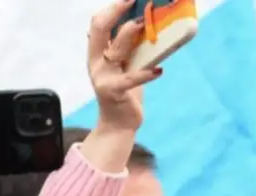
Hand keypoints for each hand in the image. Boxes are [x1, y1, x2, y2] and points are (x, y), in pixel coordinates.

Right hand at [88, 0, 161, 132]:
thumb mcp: (126, 63)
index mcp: (97, 54)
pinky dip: (146, 73)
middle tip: (135, 0)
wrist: (119, 123)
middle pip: (99, 29)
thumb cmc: (126, 91)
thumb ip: (129, 46)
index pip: (97, 24)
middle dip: (117, 11)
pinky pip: (131, 78)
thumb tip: (145, 21)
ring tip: (146, 25)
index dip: (112, 8)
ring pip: (116, 48)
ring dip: (131, 33)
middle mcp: (97, 63)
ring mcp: (103, 76)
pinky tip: (159, 71)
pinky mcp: (114, 91)